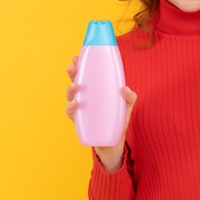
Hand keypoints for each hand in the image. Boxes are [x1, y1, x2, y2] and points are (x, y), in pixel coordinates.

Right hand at [65, 56, 136, 172]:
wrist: (114, 143)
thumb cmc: (118, 120)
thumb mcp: (127, 106)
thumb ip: (130, 97)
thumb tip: (126, 89)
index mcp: (96, 89)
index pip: (87, 74)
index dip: (81, 64)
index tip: (77, 56)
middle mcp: (86, 97)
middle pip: (76, 81)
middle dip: (72, 73)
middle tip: (72, 67)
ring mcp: (81, 108)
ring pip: (71, 96)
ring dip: (70, 89)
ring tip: (75, 85)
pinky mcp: (80, 121)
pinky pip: (72, 113)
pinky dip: (71, 107)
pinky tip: (76, 104)